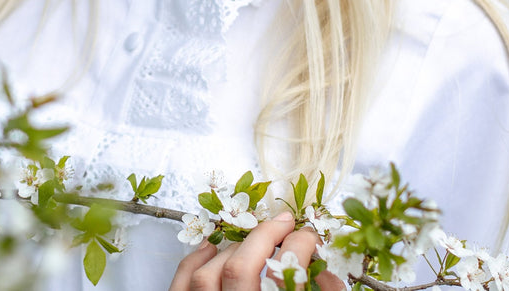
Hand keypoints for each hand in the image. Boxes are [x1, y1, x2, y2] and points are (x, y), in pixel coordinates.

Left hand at [168, 212, 344, 290]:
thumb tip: (329, 269)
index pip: (282, 276)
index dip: (299, 247)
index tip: (310, 234)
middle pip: (239, 270)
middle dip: (263, 239)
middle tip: (284, 223)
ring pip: (206, 276)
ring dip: (231, 251)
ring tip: (253, 240)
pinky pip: (180, 286)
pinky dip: (193, 262)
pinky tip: (210, 249)